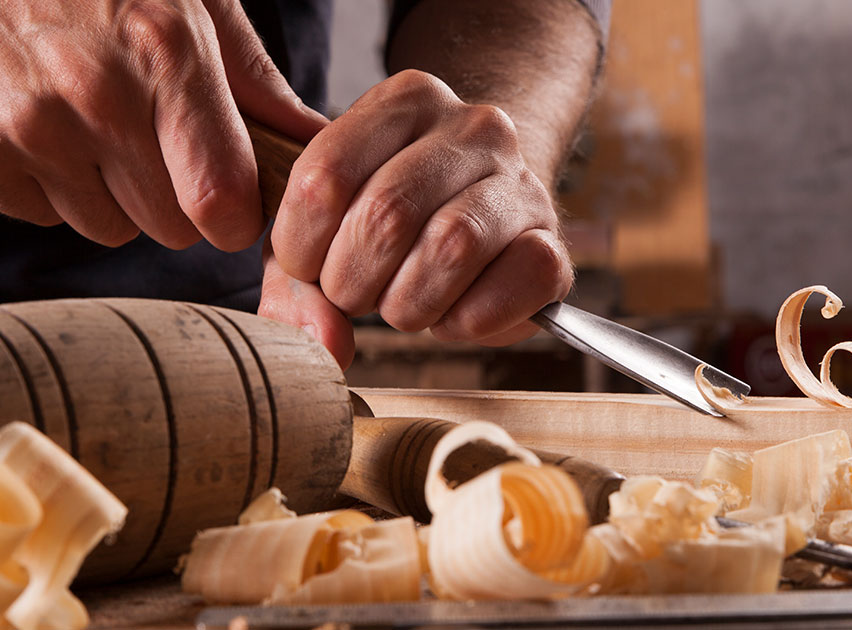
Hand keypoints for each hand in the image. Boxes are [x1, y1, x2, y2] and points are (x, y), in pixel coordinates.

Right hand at [0, 0, 325, 248]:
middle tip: (156, 141)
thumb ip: (255, 82)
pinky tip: (43, 124)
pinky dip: (51, 186)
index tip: (232, 202)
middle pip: (170, 227)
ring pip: (108, 228)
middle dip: (177, 199)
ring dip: (113, 195)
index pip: (220, 201)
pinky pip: (42, 216)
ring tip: (94, 124)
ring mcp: (25, 127)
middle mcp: (93, 96)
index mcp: (164, 53)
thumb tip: (316, 143)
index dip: (235, 216)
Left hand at [265, 70, 573, 351]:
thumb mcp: (327, 228)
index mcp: (407, 99)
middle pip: (387, 212)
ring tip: (403, 306)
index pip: (326, 174)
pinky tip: (453, 315)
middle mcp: (474, 127)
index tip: (309, 267)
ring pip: (451, 246)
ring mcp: (523, 182)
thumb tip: (320, 343)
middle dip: (352, 280)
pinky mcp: (555, 245)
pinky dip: (468, 321)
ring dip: (408, 303)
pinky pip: (510, 286)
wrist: (487, 221)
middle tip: (354, 296)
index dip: (301, 244)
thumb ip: (296, 280)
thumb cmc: (394, 225)